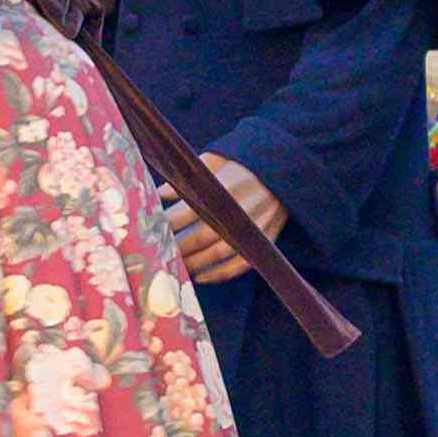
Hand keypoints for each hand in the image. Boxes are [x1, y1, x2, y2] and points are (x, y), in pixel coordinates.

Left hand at [164, 156, 282, 286]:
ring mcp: (254, 227)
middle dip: (178, 246)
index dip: (169, 222)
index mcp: (227, 186)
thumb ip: (190, 176)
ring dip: (195, 263)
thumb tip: (160, 193)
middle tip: (158, 252)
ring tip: (175, 266)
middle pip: (202, 235)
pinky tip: (201, 276)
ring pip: (219, 253)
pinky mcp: (265, 240)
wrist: (285, 169)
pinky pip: (241, 264)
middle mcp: (241, 210)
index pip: (191, 208)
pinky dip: (220, 274)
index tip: (152, 229)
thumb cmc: (244, 164)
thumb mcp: (217, 159)